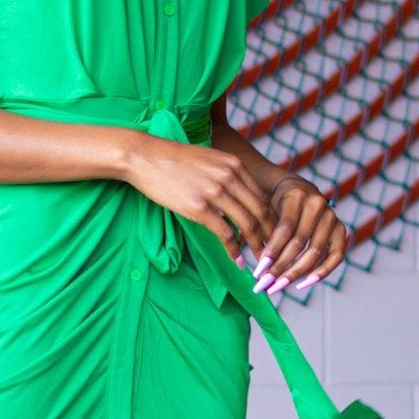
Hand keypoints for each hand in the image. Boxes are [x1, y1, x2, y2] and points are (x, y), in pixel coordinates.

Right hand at [124, 139, 273, 263]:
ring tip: (260, 261)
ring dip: (256, 246)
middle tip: (273, 253)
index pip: (263, 197)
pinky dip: (234, 250)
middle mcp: (230, 177)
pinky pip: (225, 233)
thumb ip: (226, 176)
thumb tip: (235, 199)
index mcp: (234, 165)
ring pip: (248, 224)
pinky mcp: (199, 207)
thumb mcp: (208, 160)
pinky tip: (237, 260)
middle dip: (270, 236)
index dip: (271, 220)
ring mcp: (215, 192)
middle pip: (262, 212)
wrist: (145, 157)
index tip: (272, 236)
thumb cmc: (173, 160)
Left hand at [252, 173, 348, 292]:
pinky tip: (302, 285)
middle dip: (280, 266)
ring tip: (278, 286)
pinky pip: (336, 256)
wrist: (298, 189)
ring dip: (295, 273)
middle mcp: (318, 204)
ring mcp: (331, 217)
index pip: (285, 229)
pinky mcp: (340, 229)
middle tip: (265, 284)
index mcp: (297, 195)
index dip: (273, 251)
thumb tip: (260, 270)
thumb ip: (264, 233)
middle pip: (300, 243)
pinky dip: (321, 273)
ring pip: (315, 252)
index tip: (259, 271)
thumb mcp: (267, 210)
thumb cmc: (276, 204)